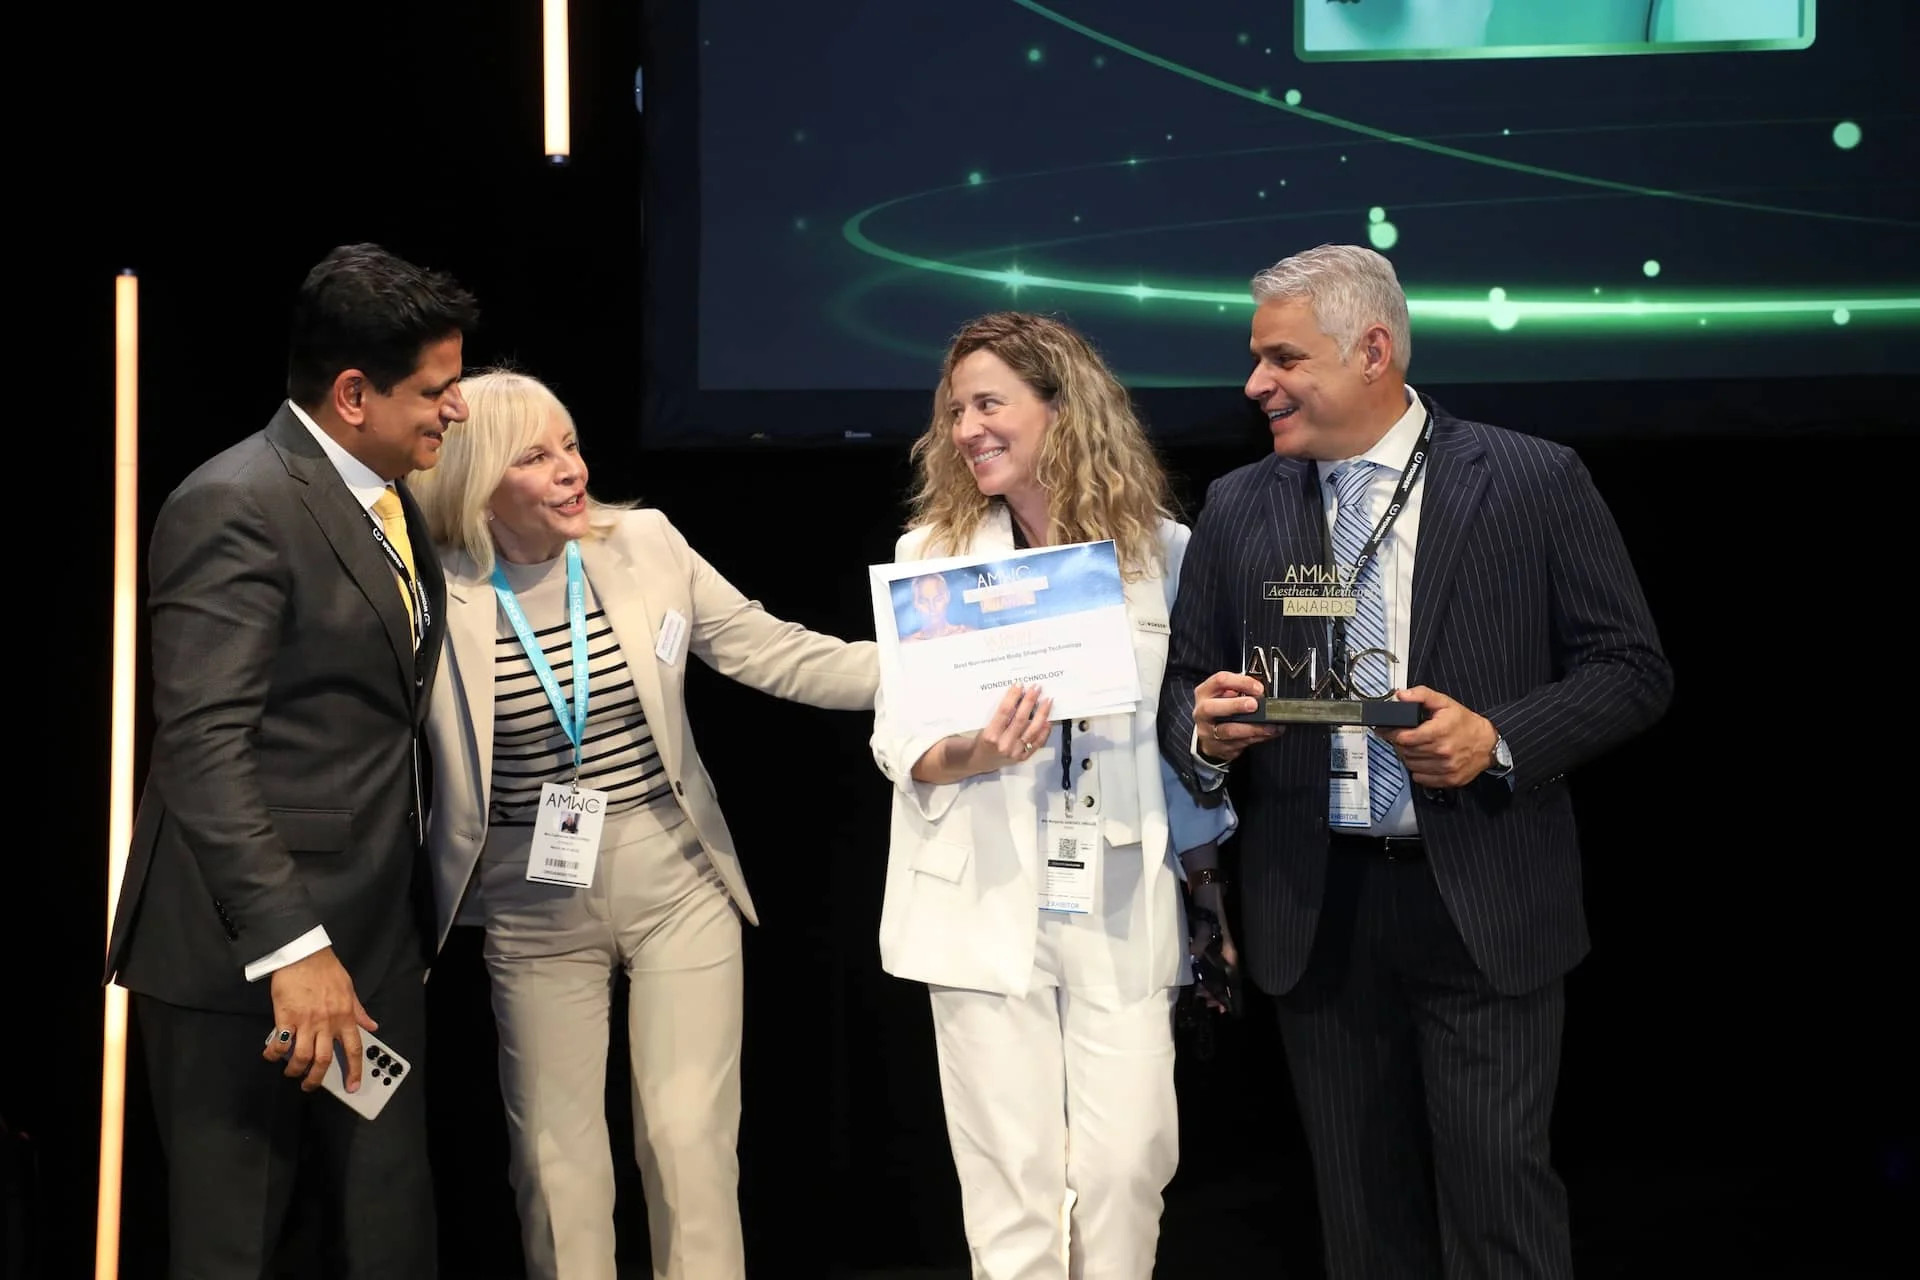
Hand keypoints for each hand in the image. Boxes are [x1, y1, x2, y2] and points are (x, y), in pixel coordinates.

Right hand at [263, 947, 376, 1092]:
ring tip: (291, 1072)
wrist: (304, 955)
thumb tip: (371, 1026)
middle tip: (310, 1086)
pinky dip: (274, 1053)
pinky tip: (272, 1055)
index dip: (354, 1070)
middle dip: (316, 1079)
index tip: (352, 1086)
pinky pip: (280, 1043)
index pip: (353, 1049)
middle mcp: (327, 1023)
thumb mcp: (349, 989)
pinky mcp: (286, 1017)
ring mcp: (306, 1022)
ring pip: (302, 1057)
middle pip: (323, 1060)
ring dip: (295, 1070)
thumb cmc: (326, 970)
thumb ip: (358, 1011)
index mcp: (345, 1016)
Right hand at [967, 683, 1055, 775]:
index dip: (1013, 696)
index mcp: (990, 735)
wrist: (980, 761)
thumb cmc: (982, 740)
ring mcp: (1015, 752)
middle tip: (1036, 688)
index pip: (1004, 712)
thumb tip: (1017, 696)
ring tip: (1047, 701)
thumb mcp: (984, 726)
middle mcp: (1004, 744)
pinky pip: (1037, 743)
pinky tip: (1048, 720)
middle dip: (1030, 701)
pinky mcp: (1022, 757)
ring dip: (1042, 714)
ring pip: (1032, 730)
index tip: (1019, 684)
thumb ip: (999, 715)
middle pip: (1020, 719)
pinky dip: (1044, 731)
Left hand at [1185, 869, 1238, 1013]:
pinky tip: (1197, 979)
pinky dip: (1204, 974)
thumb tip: (1194, 959)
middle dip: (1217, 992)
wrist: (1205, 891)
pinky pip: (1208, 965)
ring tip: (1202, 996)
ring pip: (1216, 973)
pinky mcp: (1209, 944)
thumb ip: (1200, 944)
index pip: (1232, 979)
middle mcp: (1226, 953)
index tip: (1222, 1008)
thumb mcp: (1205, 928)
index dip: (1228, 994)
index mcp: (1229, 953)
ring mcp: (1218, 949)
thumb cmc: (1209, 911)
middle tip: (1207, 1003)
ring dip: (1210, 985)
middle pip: (1224, 979)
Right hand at [1192, 671, 1282, 764]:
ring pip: (1228, 731)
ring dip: (1252, 728)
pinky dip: (1256, 739)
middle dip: (1235, 705)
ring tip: (1270, 726)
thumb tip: (1259, 691)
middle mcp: (1202, 712)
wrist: (1207, 732)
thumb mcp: (1224, 692)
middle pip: (1212, 707)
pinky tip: (1267, 734)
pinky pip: (1238, 744)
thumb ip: (1238, 689)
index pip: (1220, 681)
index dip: (1241, 682)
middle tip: (1254, 705)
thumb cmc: (1219, 708)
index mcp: (1205, 692)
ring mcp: (1207, 732)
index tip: (1258, 688)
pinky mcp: (1217, 747)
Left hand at [1378, 686, 1497, 788]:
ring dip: (1408, 756)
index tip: (1387, 730)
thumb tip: (1401, 695)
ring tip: (1414, 747)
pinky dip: (1418, 770)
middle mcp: (1443, 751)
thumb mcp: (1444, 702)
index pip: (1404, 737)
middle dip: (1400, 743)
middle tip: (1403, 737)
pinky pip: (1421, 778)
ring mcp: (1446, 767)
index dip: (1392, 733)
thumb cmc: (1465, 723)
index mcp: (1439, 731)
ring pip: (1411, 765)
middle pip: (1405, 751)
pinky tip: (1423, 759)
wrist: (1488, 742)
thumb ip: (1421, 695)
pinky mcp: (1449, 779)